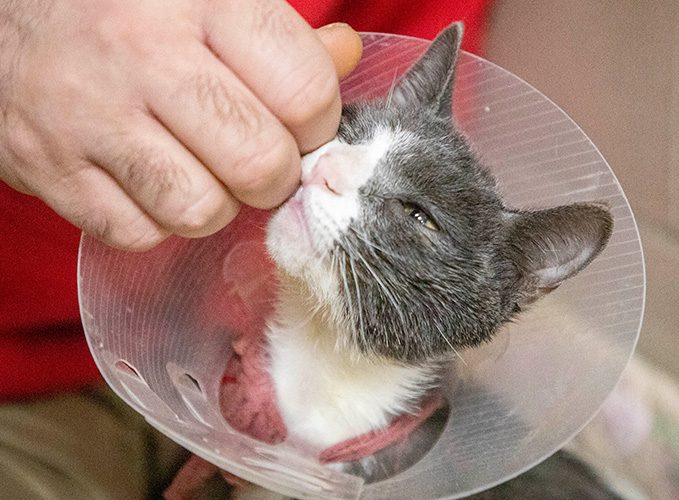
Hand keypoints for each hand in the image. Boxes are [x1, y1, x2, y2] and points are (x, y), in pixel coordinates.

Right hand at [0, 0, 361, 249]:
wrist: (8, 22)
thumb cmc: (127, 12)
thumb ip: (283, 35)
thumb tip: (345, 56)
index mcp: (202, 0)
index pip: (306, 92)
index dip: (318, 125)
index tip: (299, 125)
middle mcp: (145, 55)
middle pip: (261, 164)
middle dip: (274, 177)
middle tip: (256, 160)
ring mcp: (92, 116)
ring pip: (201, 210)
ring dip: (215, 204)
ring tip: (199, 172)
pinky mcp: (52, 169)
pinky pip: (140, 233)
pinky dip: (157, 221)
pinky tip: (148, 183)